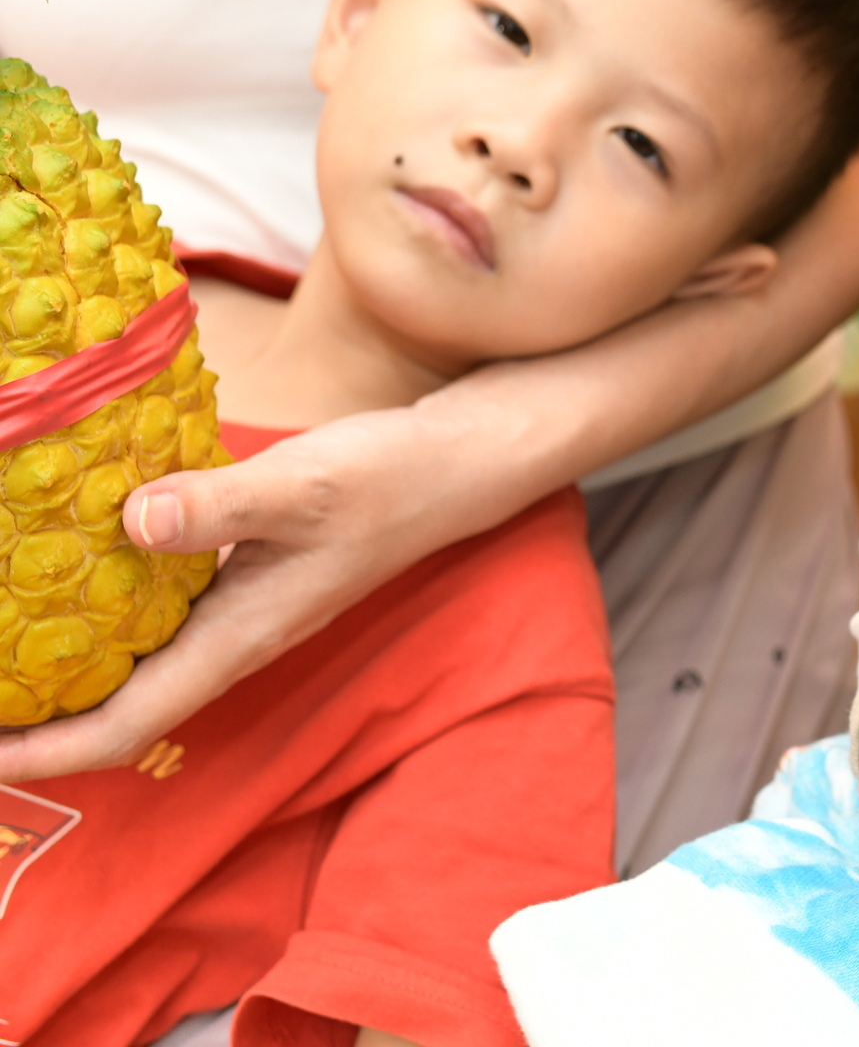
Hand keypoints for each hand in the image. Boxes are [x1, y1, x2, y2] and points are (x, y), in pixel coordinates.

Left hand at [0, 403, 515, 781]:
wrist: (455, 466)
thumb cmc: (387, 480)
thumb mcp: (302, 485)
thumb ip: (218, 504)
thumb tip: (130, 520)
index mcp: (236, 638)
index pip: (124, 726)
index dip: (42, 751)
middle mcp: (230, 640)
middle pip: (116, 712)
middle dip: (33, 723)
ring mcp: (236, 613)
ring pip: (134, 669)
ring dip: (63, 676)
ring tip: (2, 656)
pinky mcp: (240, 578)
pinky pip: (153, 620)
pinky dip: (99, 618)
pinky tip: (68, 577)